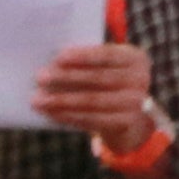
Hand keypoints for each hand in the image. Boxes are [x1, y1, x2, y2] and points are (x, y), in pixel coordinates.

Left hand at [35, 40, 159, 145]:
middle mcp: (140, 80)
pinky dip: (68, 116)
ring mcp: (135, 104)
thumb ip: (87, 61)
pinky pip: (91, 120)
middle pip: (98, 78)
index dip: (83, 56)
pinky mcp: (125, 123)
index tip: (59, 57)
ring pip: (92, 101)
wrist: (130, 115)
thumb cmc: (108, 82)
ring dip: (61, 101)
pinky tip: (51, 113)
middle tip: (40, 77)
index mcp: (135, 58)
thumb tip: (51, 63)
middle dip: (66, 77)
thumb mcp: (106, 66)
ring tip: (38, 100)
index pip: (107, 55)